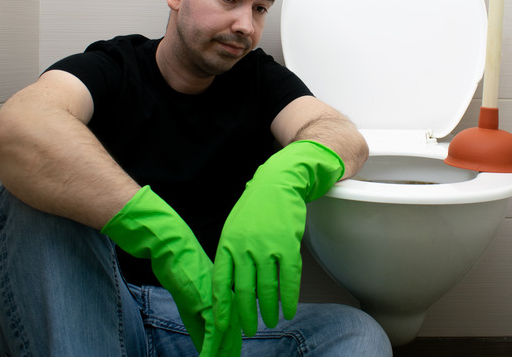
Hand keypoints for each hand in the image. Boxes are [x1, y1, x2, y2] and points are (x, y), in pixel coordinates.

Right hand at [101, 186, 238, 352]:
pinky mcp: (207, 302)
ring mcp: (219, 301)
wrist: (172, 247)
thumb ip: (199, 323)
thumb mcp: (190, 303)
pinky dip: (209, 349)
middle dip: (229, 354)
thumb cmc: (180, 270)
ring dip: (221, 355)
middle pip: (234, 335)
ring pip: (226, 337)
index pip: (234, 328)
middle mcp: (228, 299)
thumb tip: (204, 345)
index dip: (232, 347)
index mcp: (227, 297)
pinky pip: (212, 333)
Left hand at [211, 141, 344, 335]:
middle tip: (250, 329)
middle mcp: (245, 248)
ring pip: (267, 288)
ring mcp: (267, 247)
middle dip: (247, 315)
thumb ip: (230, 255)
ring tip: (271, 322)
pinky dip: (290, 298)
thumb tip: (230, 285)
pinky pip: (289, 279)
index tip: (223, 325)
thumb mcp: (233, 229)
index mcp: (228, 244)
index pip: (222, 283)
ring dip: (269, 310)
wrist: (277, 183)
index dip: (222, 307)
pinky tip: (289, 309)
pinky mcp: (288, 245)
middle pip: (244, 291)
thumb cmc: (255, 207)